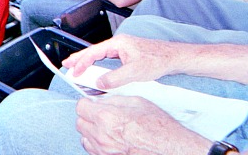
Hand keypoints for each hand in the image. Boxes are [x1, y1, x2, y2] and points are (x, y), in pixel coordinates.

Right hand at [62, 35, 183, 88]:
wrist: (174, 58)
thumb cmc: (158, 60)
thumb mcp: (135, 72)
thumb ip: (115, 78)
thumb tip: (99, 83)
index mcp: (118, 43)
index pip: (94, 51)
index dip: (82, 61)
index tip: (73, 70)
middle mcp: (119, 44)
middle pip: (94, 51)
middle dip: (80, 58)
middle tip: (67, 65)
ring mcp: (123, 49)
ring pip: (101, 56)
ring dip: (89, 62)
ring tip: (77, 69)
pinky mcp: (128, 56)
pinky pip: (109, 60)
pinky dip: (99, 65)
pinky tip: (96, 71)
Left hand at [76, 96, 210, 154]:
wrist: (167, 149)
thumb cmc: (157, 128)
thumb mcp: (136, 102)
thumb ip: (114, 99)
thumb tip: (102, 99)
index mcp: (106, 117)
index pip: (81, 107)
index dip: (87, 103)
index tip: (92, 103)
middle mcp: (101, 135)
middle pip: (80, 122)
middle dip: (88, 116)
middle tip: (99, 113)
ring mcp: (103, 150)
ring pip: (84, 137)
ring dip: (91, 130)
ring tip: (105, 126)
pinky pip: (92, 149)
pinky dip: (95, 143)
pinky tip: (107, 138)